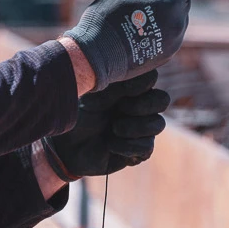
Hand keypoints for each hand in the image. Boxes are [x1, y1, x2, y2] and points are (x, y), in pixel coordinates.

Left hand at [40, 72, 170, 180]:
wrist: (66, 146)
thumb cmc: (78, 115)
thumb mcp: (93, 95)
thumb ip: (115, 85)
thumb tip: (136, 77)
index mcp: (129, 88)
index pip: (150, 77)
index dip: (144, 82)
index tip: (126, 89)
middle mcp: (138, 106)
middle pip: (162, 100)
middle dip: (144, 105)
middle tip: (122, 108)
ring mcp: (140, 128)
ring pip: (158, 124)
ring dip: (135, 127)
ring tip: (114, 129)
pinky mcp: (138, 150)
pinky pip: (147, 147)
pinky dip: (128, 146)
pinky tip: (110, 145)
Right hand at [60, 0, 197, 91]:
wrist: (96, 58)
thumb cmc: (106, 18)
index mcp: (171, 4)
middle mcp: (178, 25)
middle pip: (185, 1)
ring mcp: (174, 43)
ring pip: (179, 19)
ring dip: (166, 12)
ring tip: (139, 16)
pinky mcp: (167, 55)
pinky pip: (172, 35)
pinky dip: (162, 29)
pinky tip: (141, 31)